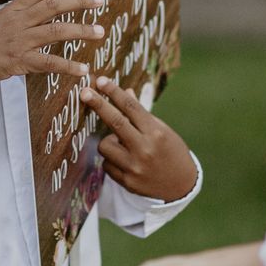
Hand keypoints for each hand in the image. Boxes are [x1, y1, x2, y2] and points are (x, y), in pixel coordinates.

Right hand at [0, 0, 105, 83]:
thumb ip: (16, 18)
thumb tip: (35, 17)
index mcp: (12, 9)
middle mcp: (18, 21)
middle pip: (54, 5)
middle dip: (80, 1)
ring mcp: (19, 40)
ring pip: (56, 31)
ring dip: (81, 30)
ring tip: (99, 32)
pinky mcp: (18, 61)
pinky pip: (48, 63)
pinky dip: (68, 67)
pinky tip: (83, 69)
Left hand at [82, 77, 197, 202]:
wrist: (181, 185)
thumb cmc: (171, 151)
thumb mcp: (161, 130)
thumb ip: (141, 114)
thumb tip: (126, 91)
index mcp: (156, 132)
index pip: (131, 107)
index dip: (114, 92)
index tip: (100, 80)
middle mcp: (145, 149)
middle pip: (115, 122)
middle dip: (98, 104)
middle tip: (84, 92)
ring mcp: (135, 167)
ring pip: (104, 145)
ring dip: (108, 141)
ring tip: (122, 145)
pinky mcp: (127, 182)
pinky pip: (106, 164)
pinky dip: (112, 160)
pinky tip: (126, 162)